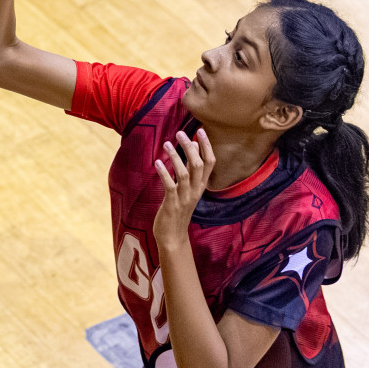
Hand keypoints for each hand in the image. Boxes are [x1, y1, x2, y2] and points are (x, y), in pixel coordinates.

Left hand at [152, 130, 214, 246]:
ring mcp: (185, 198)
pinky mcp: (172, 204)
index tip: (200, 131)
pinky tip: (157, 162)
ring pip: (185, 174)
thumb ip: (191, 170)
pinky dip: (164, 173)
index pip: (210, 162)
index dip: (206, 146)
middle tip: (180, 133)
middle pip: (199, 165)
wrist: (173, 236)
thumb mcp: (188, 189)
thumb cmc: (178, 209)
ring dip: (176, 157)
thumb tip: (193, 147)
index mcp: (201, 186)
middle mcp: (196, 190)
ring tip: (167, 144)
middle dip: (191, 148)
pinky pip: (170, 186)